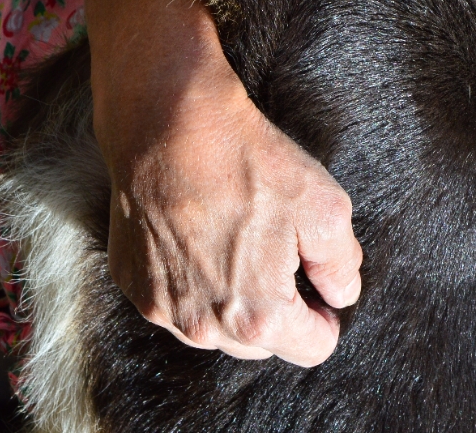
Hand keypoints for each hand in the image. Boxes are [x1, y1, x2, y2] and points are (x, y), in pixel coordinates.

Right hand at [85, 0, 361, 366]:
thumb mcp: (326, 208)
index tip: (322, 285)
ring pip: (218, 328)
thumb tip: (342, 295)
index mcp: (257, 318)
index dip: (327, 316)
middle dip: (281, 311)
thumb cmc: (250, 165)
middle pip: (263, 345)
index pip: (312, 349)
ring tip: (244, 240)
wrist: (169, 127)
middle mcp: (203, 329)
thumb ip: (342, 265)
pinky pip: (178, 301)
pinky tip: (205, 235)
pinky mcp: (133, 283)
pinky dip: (196, 281)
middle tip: (285, 255)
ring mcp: (161, 309)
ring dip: (236, 300)